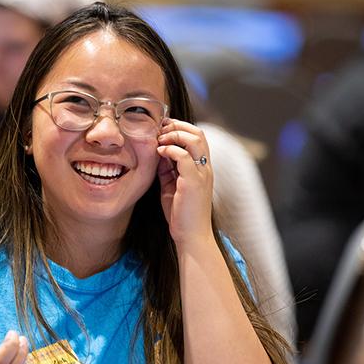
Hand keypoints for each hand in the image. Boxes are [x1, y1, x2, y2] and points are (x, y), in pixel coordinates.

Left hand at [157, 119, 213, 244]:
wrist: (191, 237)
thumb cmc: (181, 215)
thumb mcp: (171, 187)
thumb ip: (167, 170)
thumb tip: (157, 154)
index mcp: (202, 169)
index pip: (197, 137)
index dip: (180, 128)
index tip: (162, 129)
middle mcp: (205, 168)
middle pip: (198, 133)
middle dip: (177, 126)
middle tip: (159, 130)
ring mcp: (201, 174)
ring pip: (194, 140)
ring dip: (174, 135)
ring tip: (159, 140)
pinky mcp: (193, 182)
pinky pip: (184, 156)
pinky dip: (170, 149)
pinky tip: (159, 152)